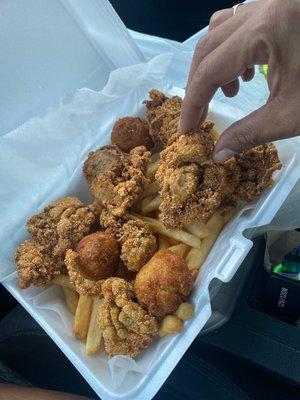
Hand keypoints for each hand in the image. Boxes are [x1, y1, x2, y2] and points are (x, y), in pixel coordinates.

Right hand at [179, 0, 299, 162]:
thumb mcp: (292, 114)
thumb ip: (249, 134)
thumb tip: (218, 155)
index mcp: (267, 28)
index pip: (211, 69)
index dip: (194, 102)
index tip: (186, 129)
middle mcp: (265, 6)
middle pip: (209, 44)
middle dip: (199, 83)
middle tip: (200, 115)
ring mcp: (275, 2)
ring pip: (223, 30)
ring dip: (216, 64)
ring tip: (229, 94)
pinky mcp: (284, 8)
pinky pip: (243, 23)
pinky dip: (235, 50)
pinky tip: (249, 73)